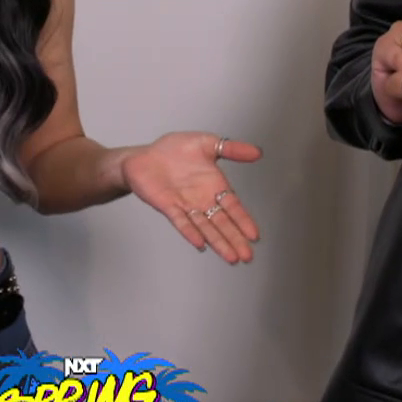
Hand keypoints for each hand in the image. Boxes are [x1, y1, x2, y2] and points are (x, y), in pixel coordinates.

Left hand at [119, 132, 262, 263]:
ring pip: (205, 228)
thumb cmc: (174, 150)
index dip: (244, 220)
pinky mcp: (168, 207)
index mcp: (215, 186)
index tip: (254, 235)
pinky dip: (191, 232)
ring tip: (231, 258)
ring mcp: (186, 206)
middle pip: (223, 223)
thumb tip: (258, 152)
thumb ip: (232, 148)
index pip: (234, 207)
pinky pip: (181, 222)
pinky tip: (200, 243)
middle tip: (248, 256)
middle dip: (235, 239)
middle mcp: (203, 199)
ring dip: (218, 242)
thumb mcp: (206, 143)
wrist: (144, 156)